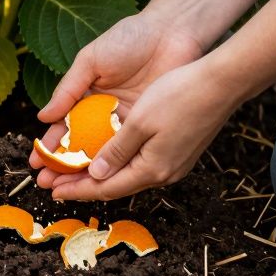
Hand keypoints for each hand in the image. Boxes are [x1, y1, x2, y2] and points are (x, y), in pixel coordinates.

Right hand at [30, 14, 204, 187]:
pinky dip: (112, 163)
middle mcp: (104, 112)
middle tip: (45, 183)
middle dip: (62, 165)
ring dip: (83, 171)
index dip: (50, 145)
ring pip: (101, 152)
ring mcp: (125, 121)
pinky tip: (97, 179)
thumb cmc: (129, 38)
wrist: (171, 33)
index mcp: (87, 95)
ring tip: (65, 188)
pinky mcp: (146, 125)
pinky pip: (126, 148)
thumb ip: (68, 89)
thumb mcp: (91, 60)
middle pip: (80, 145)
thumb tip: (43, 116)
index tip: (36, 163)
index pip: (64, 126)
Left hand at [48, 58, 239, 200]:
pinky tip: (108, 157)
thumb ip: (116, 151)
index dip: (78, 190)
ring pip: (130, 175)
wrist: (222, 84)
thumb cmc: (179, 96)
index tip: (54, 191)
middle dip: (84, 185)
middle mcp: (165, 173)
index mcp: (152, 169)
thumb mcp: (139, 122)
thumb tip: (96, 174)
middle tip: (55, 184)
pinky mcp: (181, 151)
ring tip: (76, 172)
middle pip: (117, 185)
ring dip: (102, 174)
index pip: (107, 188)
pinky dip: (120, 164)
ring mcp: (175, 163)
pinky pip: (142, 165)